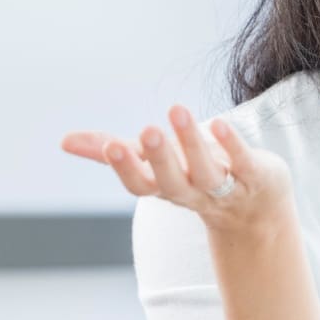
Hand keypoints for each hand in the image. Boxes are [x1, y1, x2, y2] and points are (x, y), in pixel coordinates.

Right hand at [63, 105, 292, 235]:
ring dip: (192, 143)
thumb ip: (111, 152)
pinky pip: (242, 162)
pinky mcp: (254, 176)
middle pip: (172, 182)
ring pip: (206, 170)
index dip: (126, 168)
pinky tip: (219, 124)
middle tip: (147, 130)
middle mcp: (191, 191)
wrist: (255, 210)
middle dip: (159, 158)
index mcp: (163, 187)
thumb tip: (63, 142)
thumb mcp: (152, 165)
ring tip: (176, 110)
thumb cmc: (193, 178)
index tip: (111, 146)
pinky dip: (233, 145)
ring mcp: (223, 187)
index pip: (140, 185)